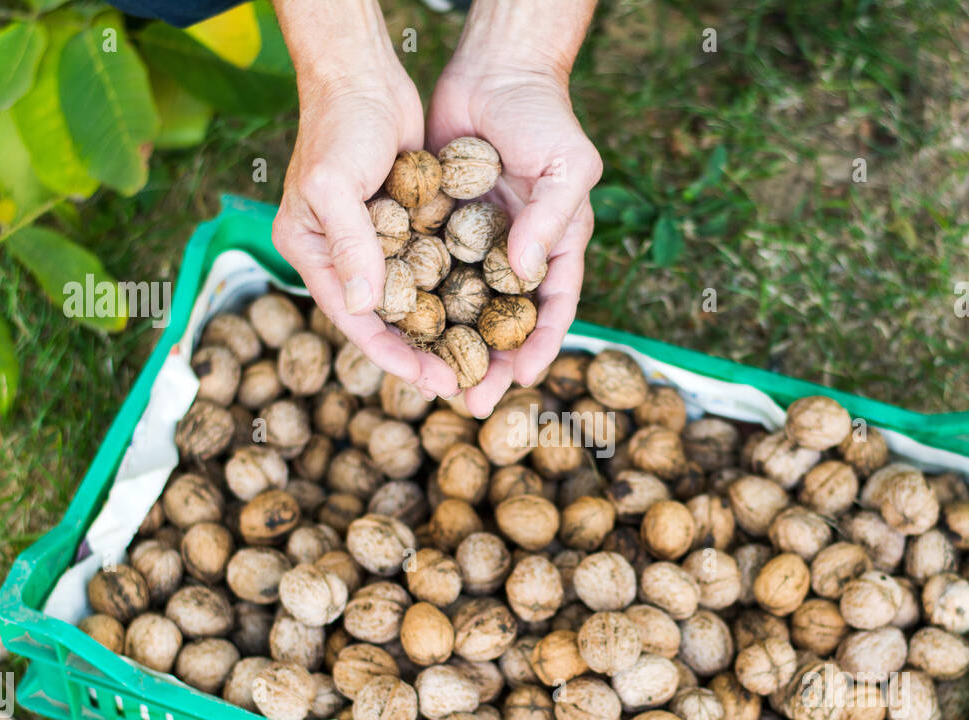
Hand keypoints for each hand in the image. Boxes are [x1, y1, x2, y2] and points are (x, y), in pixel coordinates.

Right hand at [271, 35, 457, 398]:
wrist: (363, 74)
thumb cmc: (339, 123)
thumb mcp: (334, 184)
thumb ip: (349, 244)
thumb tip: (363, 307)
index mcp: (313, 253)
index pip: (355, 318)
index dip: (391, 354)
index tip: (429, 380)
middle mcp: (342, 254)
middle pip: (385, 319)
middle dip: (421, 352)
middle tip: (461, 385)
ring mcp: (375, 241)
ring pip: (412, 299)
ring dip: (441, 328)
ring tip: (476, 360)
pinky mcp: (406, 224)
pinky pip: (430, 267)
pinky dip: (451, 290)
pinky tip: (483, 312)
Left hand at [428, 61, 601, 416]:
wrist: (494, 71)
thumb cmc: (544, 116)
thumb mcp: (567, 166)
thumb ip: (552, 220)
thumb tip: (523, 274)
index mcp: (555, 249)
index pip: (551, 310)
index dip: (538, 348)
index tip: (520, 379)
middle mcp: (514, 255)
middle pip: (503, 323)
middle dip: (489, 364)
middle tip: (471, 400)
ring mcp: (475, 245)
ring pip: (461, 306)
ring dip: (449, 345)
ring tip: (432, 379)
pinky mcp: (438, 228)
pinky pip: (427, 271)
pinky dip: (418, 301)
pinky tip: (400, 329)